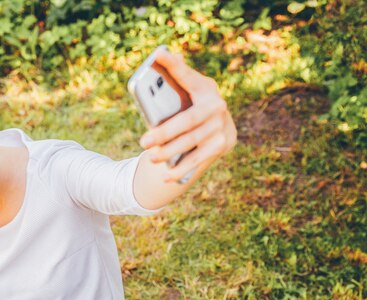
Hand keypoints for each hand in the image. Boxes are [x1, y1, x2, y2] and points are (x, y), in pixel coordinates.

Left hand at [139, 50, 236, 182]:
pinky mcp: (222, 145)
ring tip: (151, 158)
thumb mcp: (185, 95)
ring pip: (192, 142)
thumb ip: (172, 84)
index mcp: (204, 86)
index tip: (158, 54)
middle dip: (164, 132)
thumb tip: (160, 59)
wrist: (218, 131)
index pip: (185, 75)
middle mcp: (217, 104)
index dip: (172, 65)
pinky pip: (199, 160)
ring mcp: (221, 126)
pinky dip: (181, 170)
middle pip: (188, 120)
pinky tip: (166, 177)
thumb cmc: (191, 109)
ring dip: (170, 152)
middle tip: (144, 142)